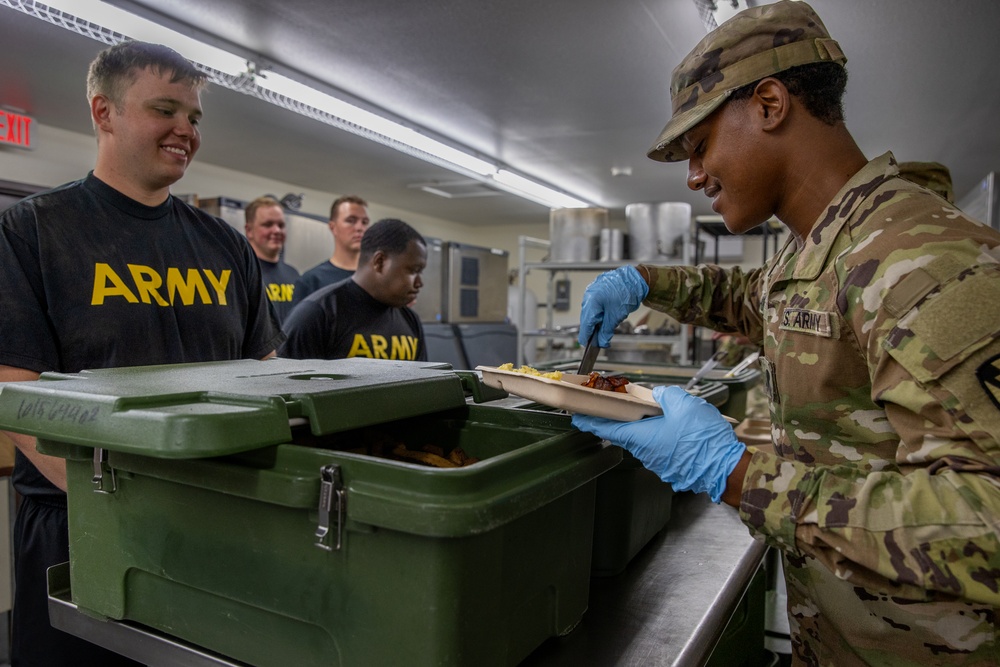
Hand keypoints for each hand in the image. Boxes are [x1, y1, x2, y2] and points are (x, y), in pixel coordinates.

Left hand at [571, 385, 744, 502]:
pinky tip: (677, 431)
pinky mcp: (672, 468)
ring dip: (648, 429)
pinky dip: (663, 439)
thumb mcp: (684, 404)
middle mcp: (645, 453)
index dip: (591, 421)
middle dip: (625, 419)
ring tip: (662, 415)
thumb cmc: (703, 439)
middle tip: (625, 405)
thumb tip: (658, 395)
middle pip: (627, 433)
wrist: (725, 468)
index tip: (578, 417)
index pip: (607, 428)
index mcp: (641, 437)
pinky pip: (662, 450)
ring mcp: (658, 463)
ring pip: (646, 442)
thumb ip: (665, 395)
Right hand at [578, 265, 648, 346]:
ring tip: (608, 322)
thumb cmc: (626, 293)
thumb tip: (602, 342)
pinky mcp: (594, 290)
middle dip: (593, 329)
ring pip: (589, 312)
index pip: (585, 325)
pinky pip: (593, 305)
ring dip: (597, 320)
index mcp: (591, 303)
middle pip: (586, 319)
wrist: (634, 279)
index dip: (586, 337)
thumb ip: (606, 332)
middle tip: (602, 337)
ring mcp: (590, 292)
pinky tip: (607, 314)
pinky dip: (598, 312)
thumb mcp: (616, 317)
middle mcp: (587, 297)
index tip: (588, 346)